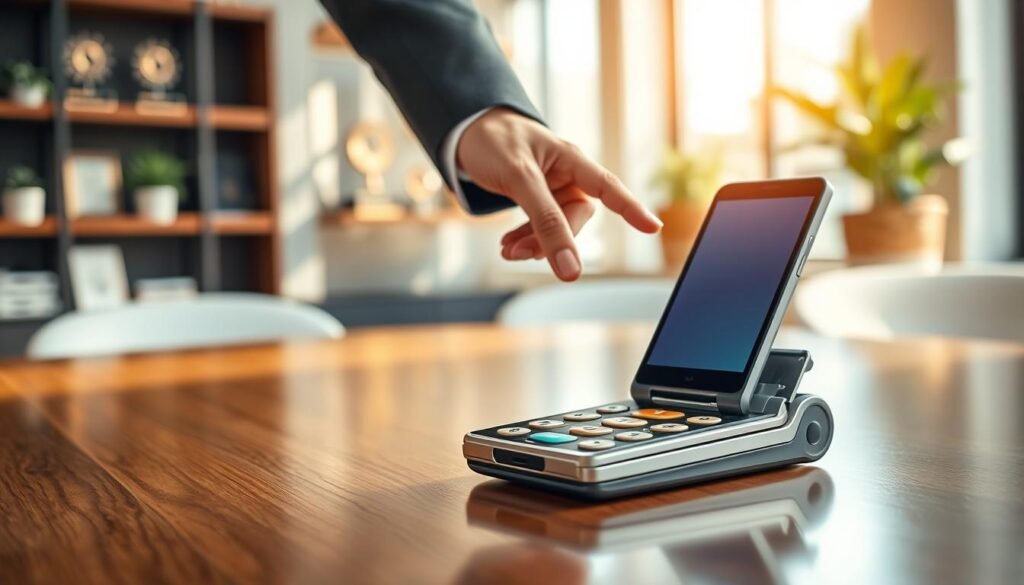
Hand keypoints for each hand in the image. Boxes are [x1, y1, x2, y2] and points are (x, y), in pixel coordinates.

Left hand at [457, 108, 661, 281]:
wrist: (463, 133)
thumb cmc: (494, 142)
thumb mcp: (519, 179)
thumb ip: (545, 221)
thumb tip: (570, 266)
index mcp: (571, 159)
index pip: (609, 187)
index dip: (631, 209)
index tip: (653, 228)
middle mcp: (566, 174)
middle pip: (575, 219)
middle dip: (551, 240)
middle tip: (517, 254)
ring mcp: (551, 188)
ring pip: (555, 228)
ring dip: (534, 243)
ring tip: (507, 251)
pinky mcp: (535, 198)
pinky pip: (538, 226)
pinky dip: (524, 238)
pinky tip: (507, 245)